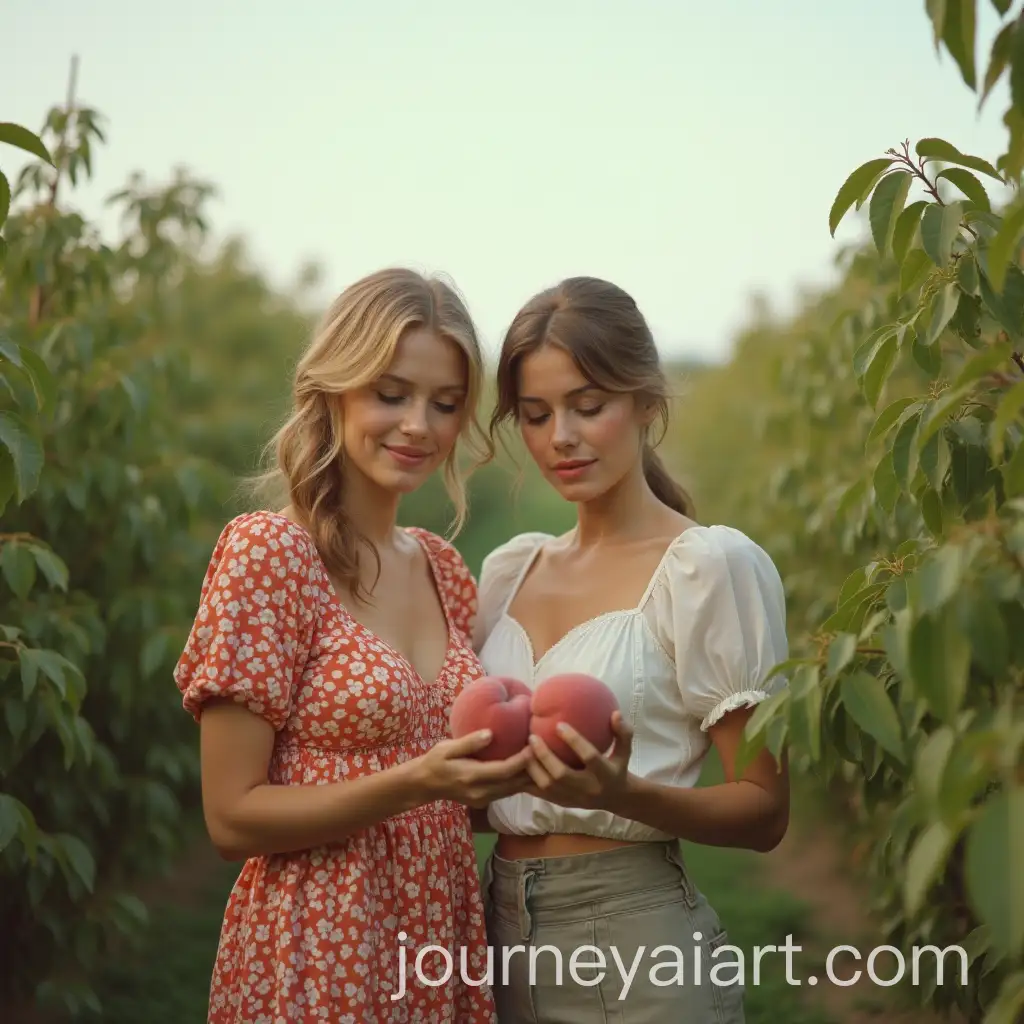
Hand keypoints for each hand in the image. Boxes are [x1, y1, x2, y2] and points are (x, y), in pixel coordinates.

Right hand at [410, 730, 533, 807]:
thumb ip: (469, 743)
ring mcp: (483, 799)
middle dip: (531, 769)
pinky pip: (507, 792)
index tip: (534, 745)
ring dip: (528, 777)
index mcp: (472, 777)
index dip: (522, 760)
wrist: (425, 784)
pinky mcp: (485, 801)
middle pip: (513, 783)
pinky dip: (519, 782)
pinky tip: (528, 770)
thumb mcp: (447, 748)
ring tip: (542, 759)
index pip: (504, 771)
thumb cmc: (435, 761)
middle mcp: (481, 792)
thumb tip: (490, 734)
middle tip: (545, 751)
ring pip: (513, 790)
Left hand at [524, 711, 633, 810]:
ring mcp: (574, 798)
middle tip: (532, 737)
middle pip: (561, 775)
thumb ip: (623, 733)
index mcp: (606, 774)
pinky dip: (528, 780)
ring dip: (532, 768)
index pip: (590, 757)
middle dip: (544, 756)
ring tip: (524, 749)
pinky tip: (520, 764)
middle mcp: (589, 789)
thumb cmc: (618, 767)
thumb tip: (615, 713)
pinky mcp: (562, 803)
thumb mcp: (625, 751)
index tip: (559, 724)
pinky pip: (540, 794)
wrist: (615, 799)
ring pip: (547, 786)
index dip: (575, 741)